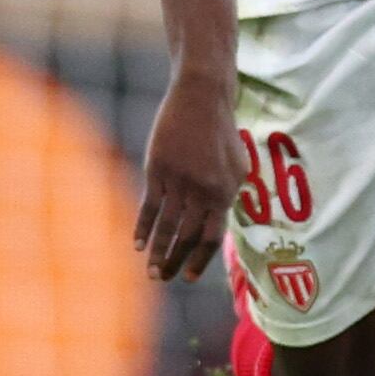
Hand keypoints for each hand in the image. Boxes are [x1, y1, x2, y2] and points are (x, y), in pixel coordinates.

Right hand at [133, 77, 240, 281]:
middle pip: (188, 236)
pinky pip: (150, 206)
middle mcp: (205, 190)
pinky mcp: (159, 169)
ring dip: (157, 251)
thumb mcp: (237, 165)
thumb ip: (227, 196)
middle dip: (174, 261)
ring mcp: (181, 180)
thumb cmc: (221, 133)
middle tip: (162, 278)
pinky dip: (143, 227)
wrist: (202, 97)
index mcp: (226, 192)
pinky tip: (136, 244)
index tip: (187, 277)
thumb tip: (217, 225)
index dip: (200, 260)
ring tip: (150, 272)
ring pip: (168, 226)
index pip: (213, 237)